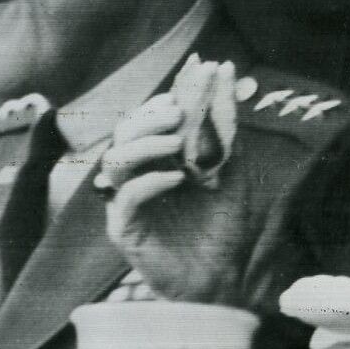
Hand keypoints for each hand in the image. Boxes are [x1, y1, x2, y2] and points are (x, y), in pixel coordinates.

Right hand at [99, 56, 249, 300]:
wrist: (224, 281)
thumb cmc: (226, 227)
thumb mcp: (234, 168)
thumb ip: (226, 125)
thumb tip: (226, 75)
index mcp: (162, 157)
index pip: (157, 115)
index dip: (173, 90)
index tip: (198, 67)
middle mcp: (139, 174)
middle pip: (125, 131)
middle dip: (149, 115)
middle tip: (177, 112)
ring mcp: (128, 200)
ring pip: (115, 159)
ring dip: (144, 144)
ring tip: (176, 144)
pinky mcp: (124, 229)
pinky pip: (123, 199)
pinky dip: (148, 182)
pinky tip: (176, 179)